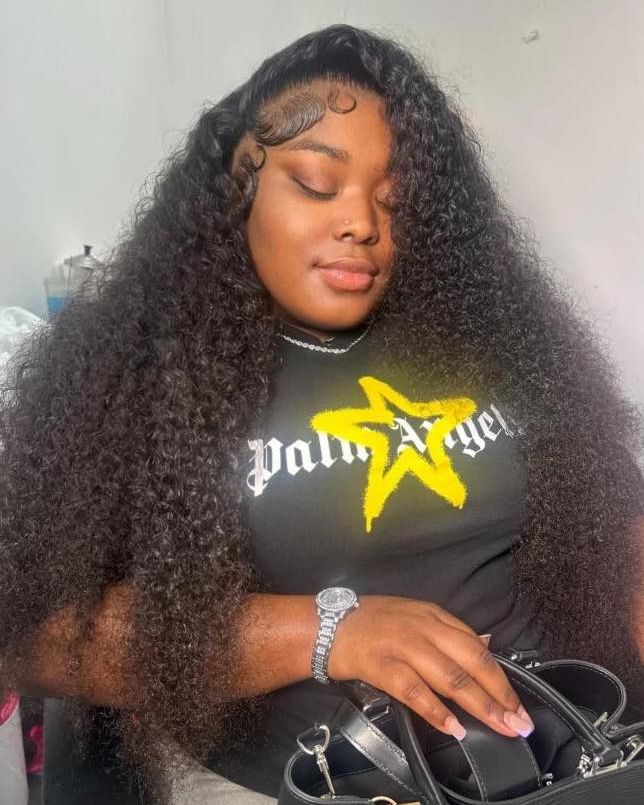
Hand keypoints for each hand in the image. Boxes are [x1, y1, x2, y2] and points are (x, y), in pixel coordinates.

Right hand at [328, 596, 533, 740]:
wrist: (329, 624)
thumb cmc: (374, 621)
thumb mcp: (416, 615)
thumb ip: (451, 631)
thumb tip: (488, 642)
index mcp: (434, 616)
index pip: (478, 648)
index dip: (501, 678)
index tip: (518, 704)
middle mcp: (424, 629)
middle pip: (472, 663)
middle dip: (500, 696)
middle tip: (519, 722)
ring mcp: (404, 647)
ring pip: (451, 678)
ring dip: (480, 706)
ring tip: (500, 727)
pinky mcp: (384, 667)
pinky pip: (416, 692)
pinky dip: (437, 711)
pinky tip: (454, 727)